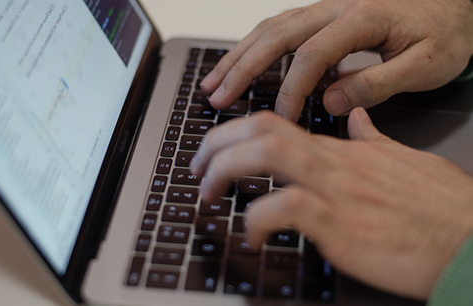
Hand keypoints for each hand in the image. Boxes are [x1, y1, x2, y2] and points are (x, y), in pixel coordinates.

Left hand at [190, 108, 472, 298]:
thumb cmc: (443, 209)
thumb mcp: (407, 162)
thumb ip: (374, 139)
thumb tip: (357, 120)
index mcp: (344, 151)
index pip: (276, 123)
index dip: (235, 133)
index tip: (217, 151)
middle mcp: (335, 163)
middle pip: (261, 131)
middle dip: (216, 145)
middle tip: (199, 169)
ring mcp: (338, 191)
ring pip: (266, 155)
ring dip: (224, 171)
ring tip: (209, 193)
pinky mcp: (342, 226)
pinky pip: (285, 208)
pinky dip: (258, 218)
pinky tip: (253, 236)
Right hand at [200, 0, 472, 120]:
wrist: (458, 0)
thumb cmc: (447, 29)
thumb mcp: (427, 64)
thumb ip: (378, 83)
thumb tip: (333, 101)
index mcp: (362, 17)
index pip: (310, 56)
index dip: (291, 91)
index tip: (282, 121)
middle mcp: (337, 6)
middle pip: (276, 35)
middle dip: (241, 68)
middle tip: (216, 95)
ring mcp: (328, 7)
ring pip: (271, 27)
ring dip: (239, 54)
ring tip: (214, 79)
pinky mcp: (326, 13)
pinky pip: (282, 26)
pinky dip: (256, 46)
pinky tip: (242, 62)